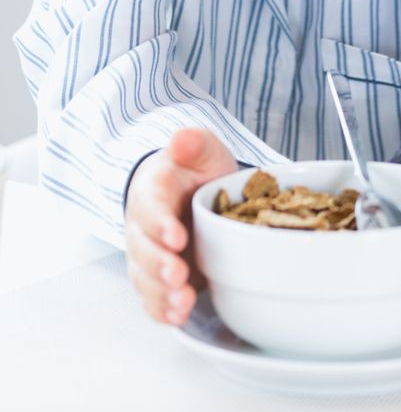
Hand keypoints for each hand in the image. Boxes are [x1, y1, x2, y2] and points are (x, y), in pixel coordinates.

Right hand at [124, 128, 236, 325]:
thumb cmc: (196, 170)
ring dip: (161, 293)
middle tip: (178, 274)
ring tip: (183, 304)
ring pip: (145, 277)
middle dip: (159, 264)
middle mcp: (143, 226)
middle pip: (142, 248)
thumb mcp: (203, 151)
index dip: (160, 223)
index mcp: (153, 191)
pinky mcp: (157, 275)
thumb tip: (182, 136)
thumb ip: (195, 145)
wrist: (190, 190)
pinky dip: (162, 309)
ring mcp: (147, 253)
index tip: (176, 236)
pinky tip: (177, 317)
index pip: (150, 207)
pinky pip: (152, 296)